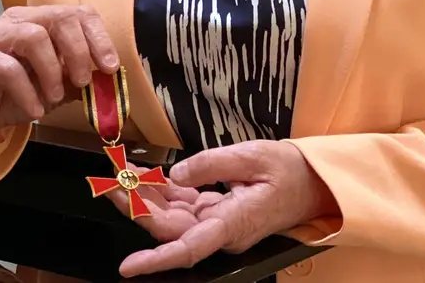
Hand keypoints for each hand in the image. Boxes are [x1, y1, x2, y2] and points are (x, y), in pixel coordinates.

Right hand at [0, 5, 119, 134]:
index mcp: (42, 21)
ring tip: (54, 98)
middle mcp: (20, 20)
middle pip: (60, 18)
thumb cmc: (14, 93)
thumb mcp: (54, 88)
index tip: (110, 68)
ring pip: (34, 38)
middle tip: (82, 82)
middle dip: (78, 52)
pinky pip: (8, 68)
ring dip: (52, 72)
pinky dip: (27, 92)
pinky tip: (34, 111)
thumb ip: (77, 81)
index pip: (78, 13)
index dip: (99, 38)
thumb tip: (108, 82)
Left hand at [115, 140, 337, 277]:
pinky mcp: (216, 213)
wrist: (313, 182)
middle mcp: (219, 231)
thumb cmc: (289, 171)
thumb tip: (173, 174)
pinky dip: (162, 191)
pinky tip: (145, 175)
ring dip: (145, 197)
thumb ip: (210, 164)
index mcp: (231, 224)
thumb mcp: (252, 156)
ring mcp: (216, 224)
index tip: (127, 268)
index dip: (156, 259)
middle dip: (137, 207)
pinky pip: (182, 207)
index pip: (187, 249)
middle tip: (111, 181)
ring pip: (171, 218)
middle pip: (169, 229)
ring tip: (121, 172)